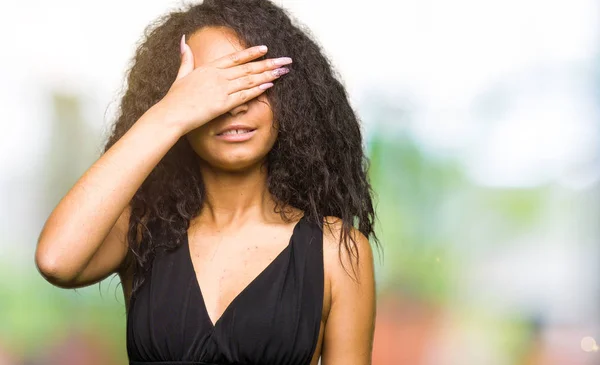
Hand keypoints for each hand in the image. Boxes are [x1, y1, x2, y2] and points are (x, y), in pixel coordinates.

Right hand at [156, 35, 291, 135]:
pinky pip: (244, 95)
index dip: (251, 53)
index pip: (235, 57)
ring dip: (268, 75)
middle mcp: (218, 76)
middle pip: (248, 68)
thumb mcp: (181, 74)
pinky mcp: (223, 104)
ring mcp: (221, 89)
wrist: (172, 114)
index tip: (265, 49)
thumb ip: (186, 58)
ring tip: (282, 71)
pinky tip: (269, 85)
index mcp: (209, 68)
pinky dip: (257, 90)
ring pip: (249, 80)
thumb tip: (184, 41)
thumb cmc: (175, 98)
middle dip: (268, 63)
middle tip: (284, 60)